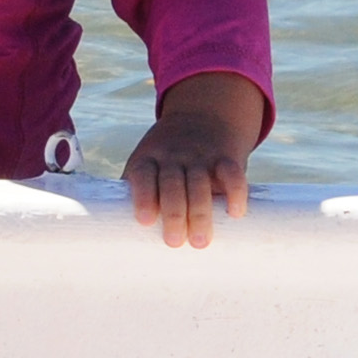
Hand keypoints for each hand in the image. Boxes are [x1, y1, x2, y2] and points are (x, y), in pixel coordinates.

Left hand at [124, 70, 265, 251]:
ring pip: (199, 182)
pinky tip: (235, 212)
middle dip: (173, 212)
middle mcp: (173, 156)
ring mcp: (200, 155)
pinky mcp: (226, 156)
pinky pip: (231, 172)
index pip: (143, 174)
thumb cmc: (166, 157)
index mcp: (149, 158)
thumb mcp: (148, 162)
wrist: (203, 116)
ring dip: (199, 212)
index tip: (145, 221)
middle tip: (173, 242)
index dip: (143, 196)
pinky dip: (235, 191)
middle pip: (171, 183)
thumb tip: (122, 236)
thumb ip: (139, 191)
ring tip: (199, 241)